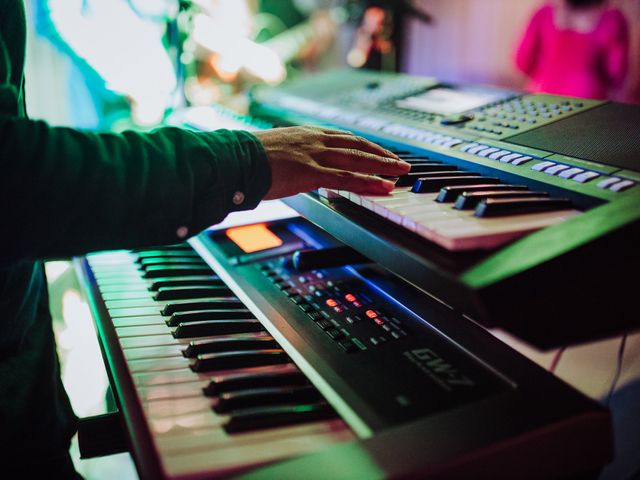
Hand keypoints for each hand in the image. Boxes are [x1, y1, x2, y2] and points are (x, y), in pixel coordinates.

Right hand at [255, 126, 410, 198]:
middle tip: (401, 162)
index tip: (381, 152)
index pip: (345, 137)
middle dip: (382, 154)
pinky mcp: (310, 172)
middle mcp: (314, 140)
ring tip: (400, 173)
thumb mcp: (276, 151)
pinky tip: (382, 186)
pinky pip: (345, 177)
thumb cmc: (248, 158)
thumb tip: (296, 166)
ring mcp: (314, 155)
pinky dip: (367, 182)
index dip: (366, 145)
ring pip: (357, 159)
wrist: (234, 159)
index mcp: (306, 134)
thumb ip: (293, 156)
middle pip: (357, 145)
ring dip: (382, 166)